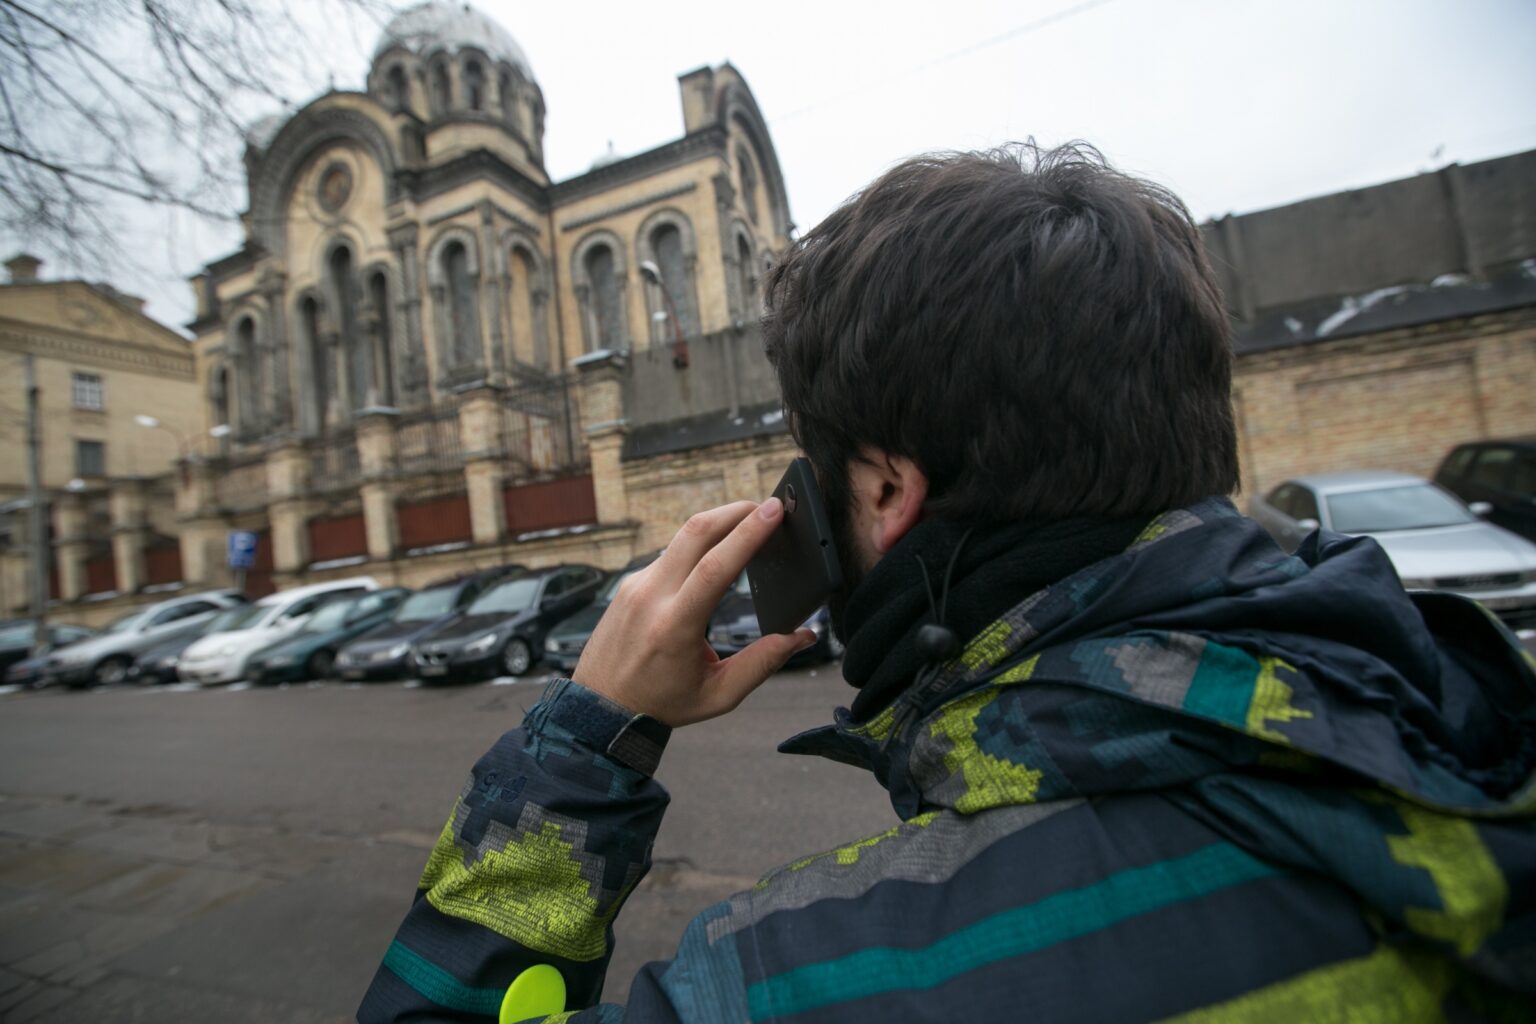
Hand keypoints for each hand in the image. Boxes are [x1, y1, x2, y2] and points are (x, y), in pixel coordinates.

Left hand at [572, 499, 815, 726]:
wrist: (600, 707)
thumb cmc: (661, 703)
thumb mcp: (719, 693)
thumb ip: (763, 663)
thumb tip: (803, 636)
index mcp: (674, 626)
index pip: (716, 566)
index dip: (748, 533)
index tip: (773, 510)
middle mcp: (651, 597)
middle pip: (696, 532)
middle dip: (736, 511)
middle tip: (767, 507)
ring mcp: (636, 585)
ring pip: (681, 538)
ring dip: (717, 524)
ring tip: (748, 525)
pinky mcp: (630, 583)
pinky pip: (669, 554)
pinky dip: (697, 547)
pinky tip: (715, 554)